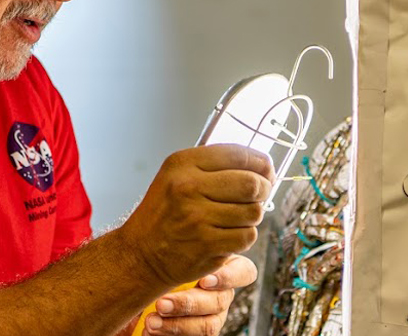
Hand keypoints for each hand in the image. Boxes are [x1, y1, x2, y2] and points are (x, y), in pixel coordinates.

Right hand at [119, 144, 272, 287]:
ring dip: (252, 215)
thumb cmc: (165, 213)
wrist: (141, 253)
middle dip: (264, 188)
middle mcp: (188, 187)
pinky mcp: (206, 245)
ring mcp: (197, 218)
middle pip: (252, 183)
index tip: (265, 170)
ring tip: (238, 216)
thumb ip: (215, 165)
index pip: (238, 154)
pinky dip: (244, 236)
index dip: (260, 162)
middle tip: (260, 193)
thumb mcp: (178, 175)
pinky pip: (246, 237)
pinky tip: (229, 234)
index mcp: (183, 164)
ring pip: (253, 212)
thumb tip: (263, 165)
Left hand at [143, 255, 256, 334]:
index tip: (203, 281)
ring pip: (207, 326)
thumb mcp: (173, 251)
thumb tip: (175, 239)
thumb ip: (182, 249)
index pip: (244, 272)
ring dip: (176, 325)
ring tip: (151, 322)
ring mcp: (213, 316)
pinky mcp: (199, 332)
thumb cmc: (161, 261)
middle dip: (188, 304)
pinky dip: (168, 335)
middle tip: (161, 304)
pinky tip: (148, 331)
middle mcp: (223, 294)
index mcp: (225, 268)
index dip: (228, 278)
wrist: (140, 287)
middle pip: (219, 302)